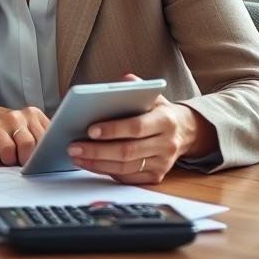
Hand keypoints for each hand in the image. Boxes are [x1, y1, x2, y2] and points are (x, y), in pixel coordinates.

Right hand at [0, 98, 50, 165]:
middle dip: (25, 159)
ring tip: (4, 153)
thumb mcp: (27, 124)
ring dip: (7, 159)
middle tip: (19, 159)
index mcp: (32, 114)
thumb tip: (56, 159)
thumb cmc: (6, 125)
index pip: (46, 139)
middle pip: (29, 146)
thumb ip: (41, 137)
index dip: (44, 153)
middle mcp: (15, 116)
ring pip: (9, 153)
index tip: (41, 160)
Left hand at [67, 74, 215, 184]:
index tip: (90, 130)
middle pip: (128, 151)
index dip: (113, 130)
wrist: (185, 132)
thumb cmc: (159, 111)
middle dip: (97, 150)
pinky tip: (90, 164)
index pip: (136, 127)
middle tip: (73, 146)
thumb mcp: (153, 96)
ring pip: (125, 168)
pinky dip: (106, 172)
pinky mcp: (156, 176)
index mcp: (165, 121)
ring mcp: (162, 164)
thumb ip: (137, 87)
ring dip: (97, 164)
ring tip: (76, 156)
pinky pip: (128, 178)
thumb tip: (123, 80)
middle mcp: (166, 144)